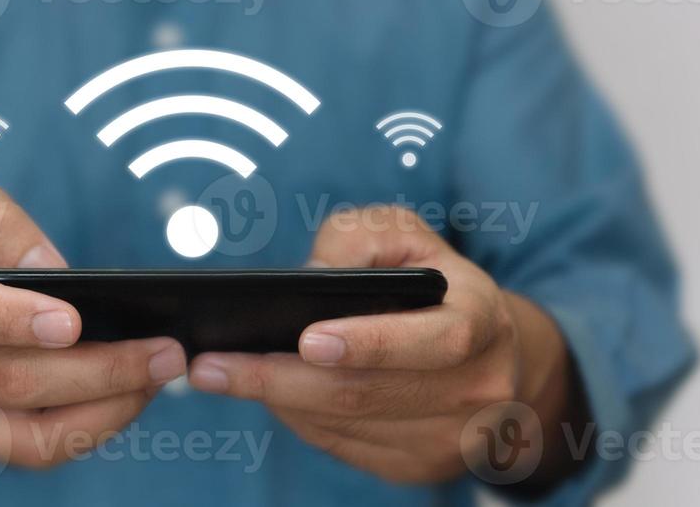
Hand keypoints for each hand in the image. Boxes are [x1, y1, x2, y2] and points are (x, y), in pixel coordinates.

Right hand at [0, 181, 186, 468]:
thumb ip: (3, 226)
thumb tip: (56, 271)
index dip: (10, 320)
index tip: (72, 321)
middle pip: (9, 380)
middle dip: (97, 369)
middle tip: (163, 351)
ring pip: (28, 434)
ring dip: (105, 409)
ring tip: (158, 377)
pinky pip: (34, 452)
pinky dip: (90, 430)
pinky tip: (129, 398)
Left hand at [187, 206, 578, 487]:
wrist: (488, 349)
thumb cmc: (431, 279)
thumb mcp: (402, 234)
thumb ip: (357, 239)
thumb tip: (312, 276)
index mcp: (482, 319)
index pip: (434, 341)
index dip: (371, 342)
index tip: (306, 339)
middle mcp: (478, 387)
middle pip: (368, 394)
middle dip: (280, 378)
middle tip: (212, 365)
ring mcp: (451, 437)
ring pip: (347, 425)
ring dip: (278, 400)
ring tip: (222, 373)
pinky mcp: (420, 466)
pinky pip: (343, 446)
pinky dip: (298, 418)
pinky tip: (266, 391)